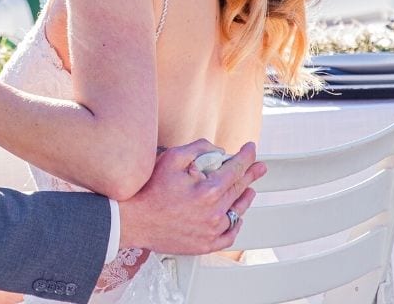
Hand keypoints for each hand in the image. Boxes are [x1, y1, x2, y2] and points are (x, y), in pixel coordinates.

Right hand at [116, 140, 264, 254]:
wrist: (133, 221)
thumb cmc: (149, 191)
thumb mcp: (171, 159)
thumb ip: (198, 149)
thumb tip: (218, 150)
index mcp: (208, 191)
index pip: (236, 169)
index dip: (246, 156)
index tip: (251, 149)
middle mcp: (214, 212)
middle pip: (240, 189)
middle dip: (251, 174)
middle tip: (260, 167)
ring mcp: (211, 231)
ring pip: (238, 212)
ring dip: (245, 198)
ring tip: (250, 190)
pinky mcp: (205, 244)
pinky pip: (230, 236)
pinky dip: (236, 224)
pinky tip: (237, 217)